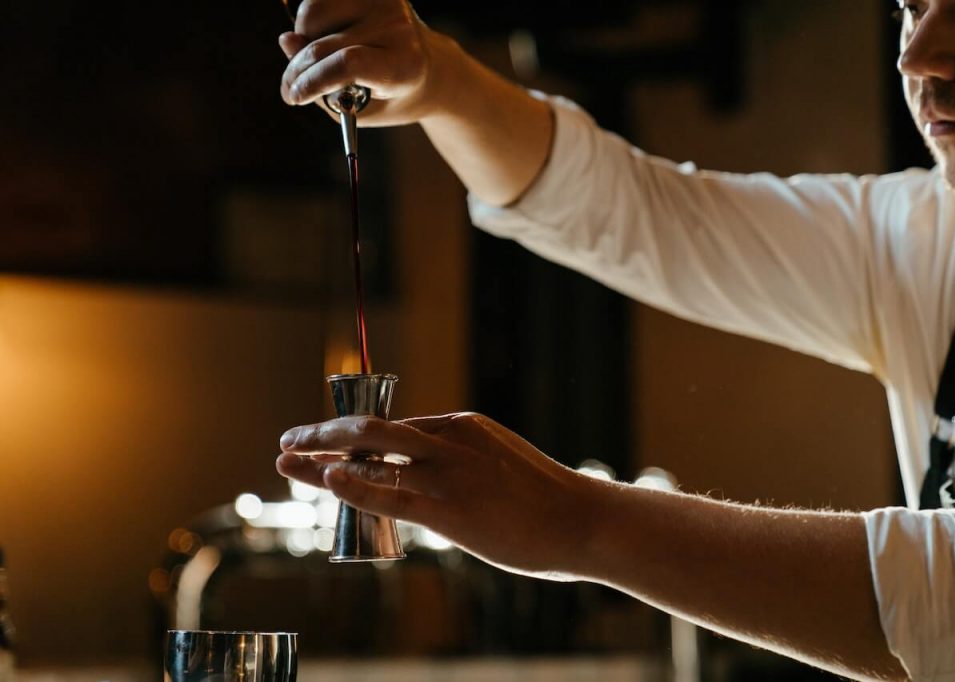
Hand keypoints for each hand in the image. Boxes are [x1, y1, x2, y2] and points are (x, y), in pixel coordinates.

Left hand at [277, 412, 596, 578]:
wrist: (580, 519)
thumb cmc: (544, 499)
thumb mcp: (498, 464)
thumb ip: (460, 464)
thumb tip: (426, 482)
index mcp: (462, 426)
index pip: (394, 428)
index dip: (351, 437)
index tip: (324, 444)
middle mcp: (449, 441)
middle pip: (371, 427)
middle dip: (323, 432)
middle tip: (290, 440)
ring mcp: (447, 473)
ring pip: (370, 454)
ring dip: (321, 458)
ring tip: (286, 461)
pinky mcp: (448, 510)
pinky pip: (389, 493)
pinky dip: (353, 484)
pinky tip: (327, 479)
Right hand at [279, 0, 459, 125]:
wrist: (428, 66)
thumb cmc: (392, 94)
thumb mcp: (363, 108)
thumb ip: (323, 86)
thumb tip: (286, 41)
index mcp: (403, 66)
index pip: (348, 64)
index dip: (313, 80)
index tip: (293, 97)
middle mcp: (397, 27)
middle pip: (324, 46)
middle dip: (297, 71)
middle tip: (291, 90)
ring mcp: (384, 2)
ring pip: (313, 14)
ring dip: (304, 40)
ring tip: (322, 59)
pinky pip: (318, 1)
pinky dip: (311, 21)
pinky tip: (329, 37)